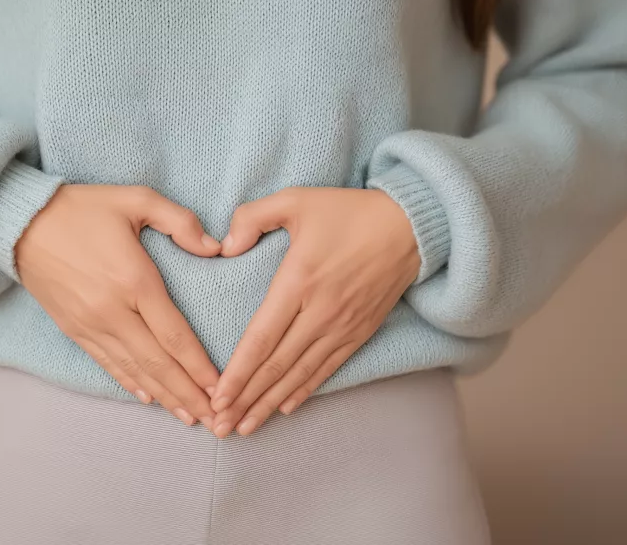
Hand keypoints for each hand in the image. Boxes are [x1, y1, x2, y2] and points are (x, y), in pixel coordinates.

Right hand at [15, 184, 221, 428]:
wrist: (21, 222)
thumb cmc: (83, 208)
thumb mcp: (136, 199)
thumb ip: (181, 221)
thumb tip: (216, 249)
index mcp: (135, 280)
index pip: (175, 335)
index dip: (199, 367)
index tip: (221, 388)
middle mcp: (113, 311)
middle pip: (158, 363)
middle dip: (188, 394)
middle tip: (214, 420)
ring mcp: (90, 324)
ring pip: (134, 370)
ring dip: (164, 397)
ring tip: (188, 416)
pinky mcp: (74, 329)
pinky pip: (107, 363)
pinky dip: (130, 383)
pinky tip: (148, 398)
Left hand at [208, 187, 420, 437]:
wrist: (410, 225)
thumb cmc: (348, 211)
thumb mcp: (296, 199)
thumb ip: (252, 216)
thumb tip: (225, 246)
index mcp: (298, 282)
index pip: (261, 338)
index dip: (238, 372)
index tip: (216, 397)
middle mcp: (320, 312)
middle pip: (276, 366)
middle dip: (245, 400)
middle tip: (219, 426)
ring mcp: (342, 326)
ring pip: (299, 375)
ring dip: (269, 404)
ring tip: (244, 428)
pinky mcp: (359, 332)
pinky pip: (327, 369)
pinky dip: (303, 391)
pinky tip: (284, 407)